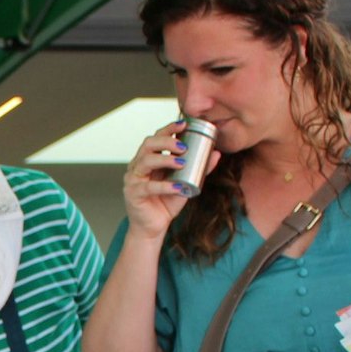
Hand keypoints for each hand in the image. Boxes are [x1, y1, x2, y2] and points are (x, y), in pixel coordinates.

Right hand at [123, 122, 218, 237]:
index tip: (184, 125)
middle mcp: (138, 166)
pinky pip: (148, 187)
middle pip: (148, 144)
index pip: (156, 138)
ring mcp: (133, 179)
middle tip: (184, 146)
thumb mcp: (186, 183)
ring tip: (182, 162)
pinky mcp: (133, 194)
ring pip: (145, 161)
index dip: (168, 129)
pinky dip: (164, 186)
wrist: (154, 227)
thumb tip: (216, 154)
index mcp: (149, 159)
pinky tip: (178, 186)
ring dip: (165, 159)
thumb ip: (200, 169)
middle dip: (166, 141)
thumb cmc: (166, 203)